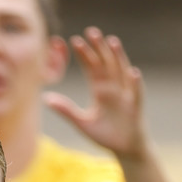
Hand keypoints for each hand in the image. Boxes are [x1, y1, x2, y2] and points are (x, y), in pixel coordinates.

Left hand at [43, 26, 148, 159]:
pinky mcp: (135, 107)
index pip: (92, 67)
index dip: (85, 54)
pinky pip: (136, 93)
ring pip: (122, 72)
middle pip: (106, 63)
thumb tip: (46, 98)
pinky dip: (135, 83)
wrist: (124, 150)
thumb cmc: (105, 136)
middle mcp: (114, 88)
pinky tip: (133, 72)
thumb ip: (66, 110)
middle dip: (99, 48)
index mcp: (100, 90)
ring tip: (112, 41)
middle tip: (91, 31)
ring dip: (118, 57)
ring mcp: (126, 95)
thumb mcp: (82, 123)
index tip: (74, 40)